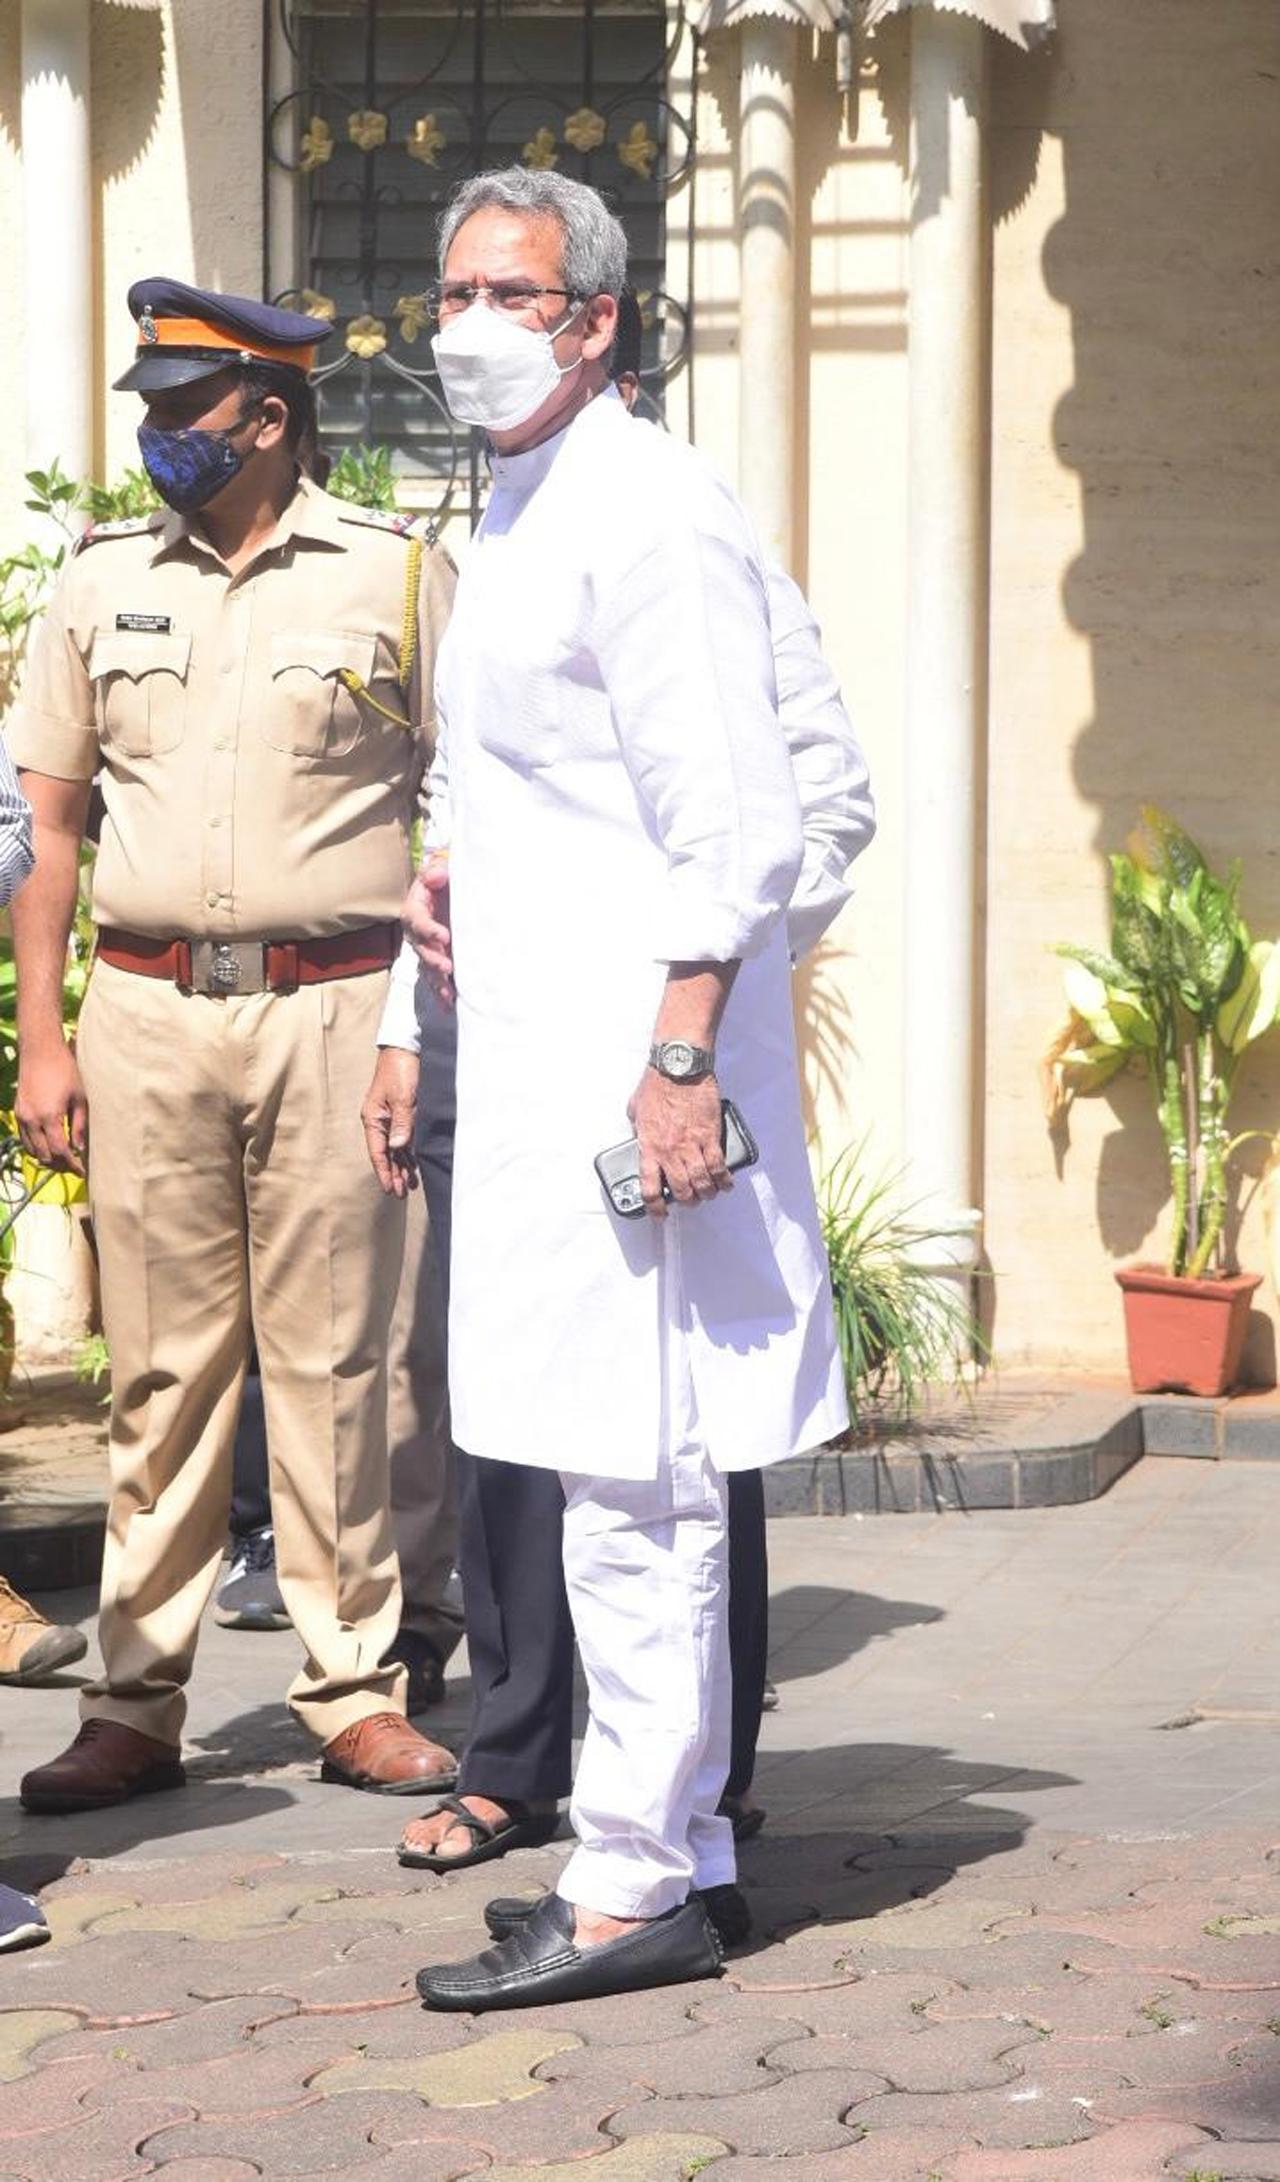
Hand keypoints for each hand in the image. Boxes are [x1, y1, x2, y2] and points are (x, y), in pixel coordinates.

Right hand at [16, 1039, 88, 1175]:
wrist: (40, 1051)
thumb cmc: (65, 1071)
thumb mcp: (80, 1098)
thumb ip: (79, 1125)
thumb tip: (80, 1148)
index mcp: (49, 1117)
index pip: (60, 1151)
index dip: (72, 1165)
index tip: (83, 1171)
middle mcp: (32, 1120)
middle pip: (45, 1155)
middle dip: (60, 1165)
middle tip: (75, 1166)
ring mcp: (22, 1117)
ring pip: (32, 1150)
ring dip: (47, 1158)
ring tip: (63, 1159)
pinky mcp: (17, 1112)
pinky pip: (24, 1139)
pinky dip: (35, 1147)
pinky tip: (48, 1146)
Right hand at [361, 1047, 420, 1196]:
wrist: (405, 1047)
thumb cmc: (401, 1070)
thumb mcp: (402, 1098)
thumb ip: (402, 1123)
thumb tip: (398, 1147)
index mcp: (374, 1118)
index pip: (378, 1153)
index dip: (384, 1172)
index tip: (390, 1190)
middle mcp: (380, 1120)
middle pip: (385, 1154)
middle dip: (393, 1174)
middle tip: (401, 1194)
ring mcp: (390, 1117)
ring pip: (395, 1148)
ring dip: (402, 1165)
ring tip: (409, 1184)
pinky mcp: (402, 1112)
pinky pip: (402, 1138)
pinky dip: (408, 1152)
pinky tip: (413, 1163)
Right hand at [403, 852, 453, 1007]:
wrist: (453, 884)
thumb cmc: (448, 873)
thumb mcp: (443, 864)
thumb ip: (439, 867)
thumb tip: (436, 875)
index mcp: (415, 907)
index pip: (416, 919)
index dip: (428, 929)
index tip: (445, 936)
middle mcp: (417, 930)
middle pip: (419, 947)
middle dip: (432, 959)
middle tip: (447, 968)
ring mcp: (427, 946)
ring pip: (427, 966)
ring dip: (436, 981)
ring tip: (449, 994)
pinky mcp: (438, 957)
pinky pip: (435, 977)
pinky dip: (441, 992)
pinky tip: (448, 1005)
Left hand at [627, 1069, 729, 1221]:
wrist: (678, 1067)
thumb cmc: (656, 1084)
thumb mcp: (635, 1110)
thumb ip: (638, 1130)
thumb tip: (640, 1138)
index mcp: (649, 1147)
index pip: (650, 1188)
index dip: (655, 1207)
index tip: (660, 1214)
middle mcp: (670, 1151)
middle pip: (681, 1190)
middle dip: (687, 1201)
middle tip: (690, 1200)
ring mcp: (692, 1145)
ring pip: (702, 1182)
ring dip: (706, 1193)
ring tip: (708, 1194)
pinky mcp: (710, 1136)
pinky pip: (719, 1166)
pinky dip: (724, 1179)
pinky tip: (725, 1183)